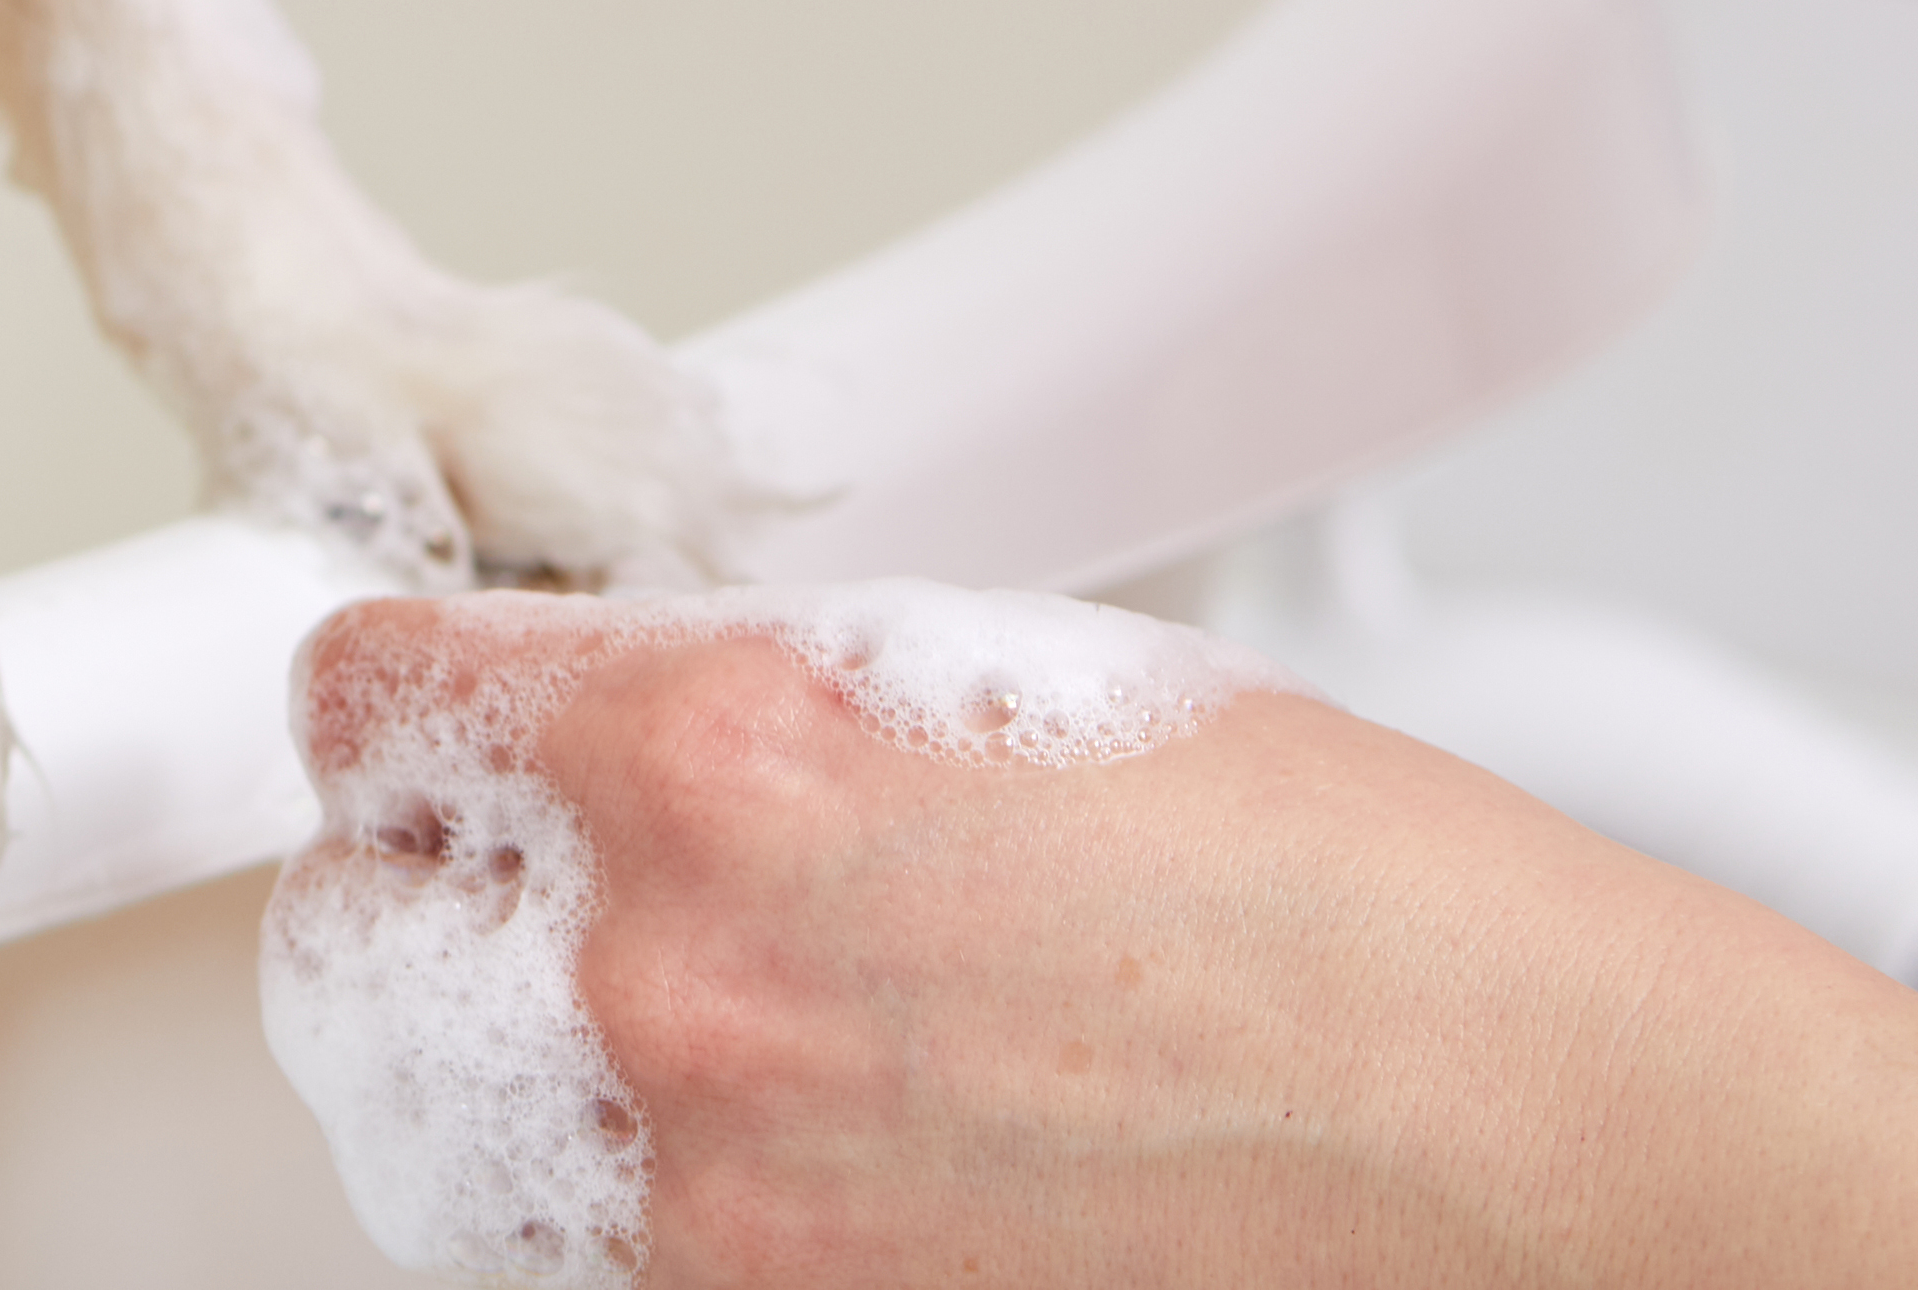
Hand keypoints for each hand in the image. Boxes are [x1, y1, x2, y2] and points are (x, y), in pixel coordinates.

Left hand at [275, 594, 1917, 1287]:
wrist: (1551, 1163)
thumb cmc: (1367, 916)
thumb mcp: (1013, 683)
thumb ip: (758, 701)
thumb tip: (614, 709)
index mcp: (718, 764)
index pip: (375, 696)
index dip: (400, 686)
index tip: (418, 695)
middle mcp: (670, 995)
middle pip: (365, 927)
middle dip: (443, 882)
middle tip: (551, 862)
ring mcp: (712, 1206)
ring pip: (463, 1118)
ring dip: (534, 1057)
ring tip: (701, 1013)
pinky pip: (608, 1250)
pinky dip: (654, 1195)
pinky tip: (802, 1138)